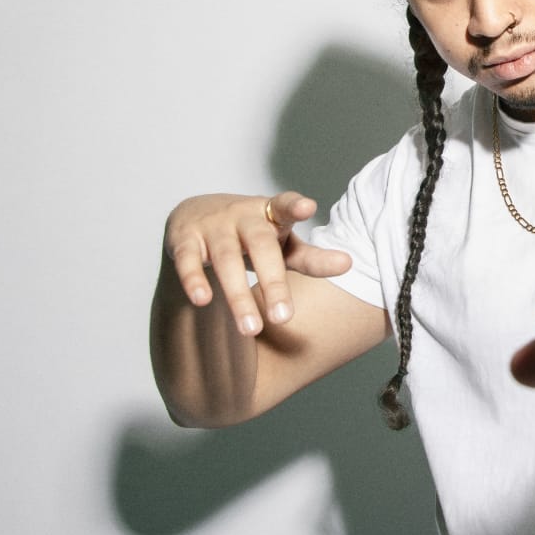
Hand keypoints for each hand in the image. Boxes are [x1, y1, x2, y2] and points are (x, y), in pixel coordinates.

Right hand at [162, 192, 352, 335]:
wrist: (196, 215)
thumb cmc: (252, 236)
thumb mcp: (282, 245)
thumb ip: (312, 258)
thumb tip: (349, 264)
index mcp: (270, 214)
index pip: (285, 206)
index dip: (295, 206)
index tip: (308, 207)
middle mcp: (242, 216)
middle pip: (260, 246)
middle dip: (273, 281)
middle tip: (283, 318)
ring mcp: (213, 226)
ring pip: (226, 258)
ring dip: (238, 294)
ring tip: (251, 328)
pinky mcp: (185, 239)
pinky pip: (188, 260)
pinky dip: (194, 279)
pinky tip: (202, 300)